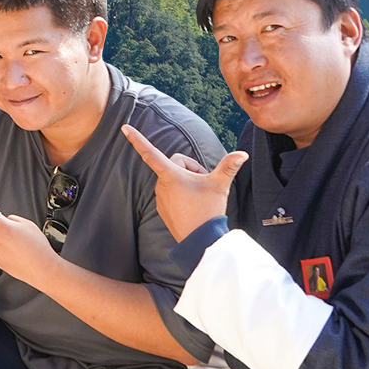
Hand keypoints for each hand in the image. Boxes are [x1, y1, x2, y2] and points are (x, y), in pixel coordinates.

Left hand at [122, 125, 247, 241]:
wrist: (201, 241)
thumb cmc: (208, 210)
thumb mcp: (220, 185)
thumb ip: (229, 166)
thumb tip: (243, 154)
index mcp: (170, 175)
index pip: (150, 152)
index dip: (137, 138)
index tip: (124, 128)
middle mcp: (161, 185)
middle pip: (176, 164)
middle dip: (191, 168)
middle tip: (204, 183)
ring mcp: (160, 198)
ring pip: (174, 179)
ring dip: (186, 181)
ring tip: (199, 196)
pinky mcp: (162, 209)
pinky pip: (171, 193)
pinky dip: (181, 194)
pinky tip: (192, 205)